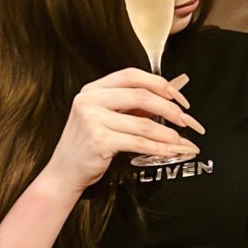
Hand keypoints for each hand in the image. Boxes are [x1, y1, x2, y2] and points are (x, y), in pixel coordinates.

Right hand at [42, 69, 203, 199]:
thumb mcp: (105, 117)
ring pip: (143, 123)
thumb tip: (167, 99)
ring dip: (167, 132)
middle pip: (141, 96)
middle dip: (168, 108)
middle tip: (184, 118)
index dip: (158, 83)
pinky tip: (169, 150)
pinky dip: (158, 147)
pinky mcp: (99, 141)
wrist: (64, 172)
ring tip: (180, 139)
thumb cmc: (87, 144)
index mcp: (93, 89)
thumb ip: (130, 106)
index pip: (132, 76)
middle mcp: (90, 100)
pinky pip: (138, 142)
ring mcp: (92, 120)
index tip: (176, 95)